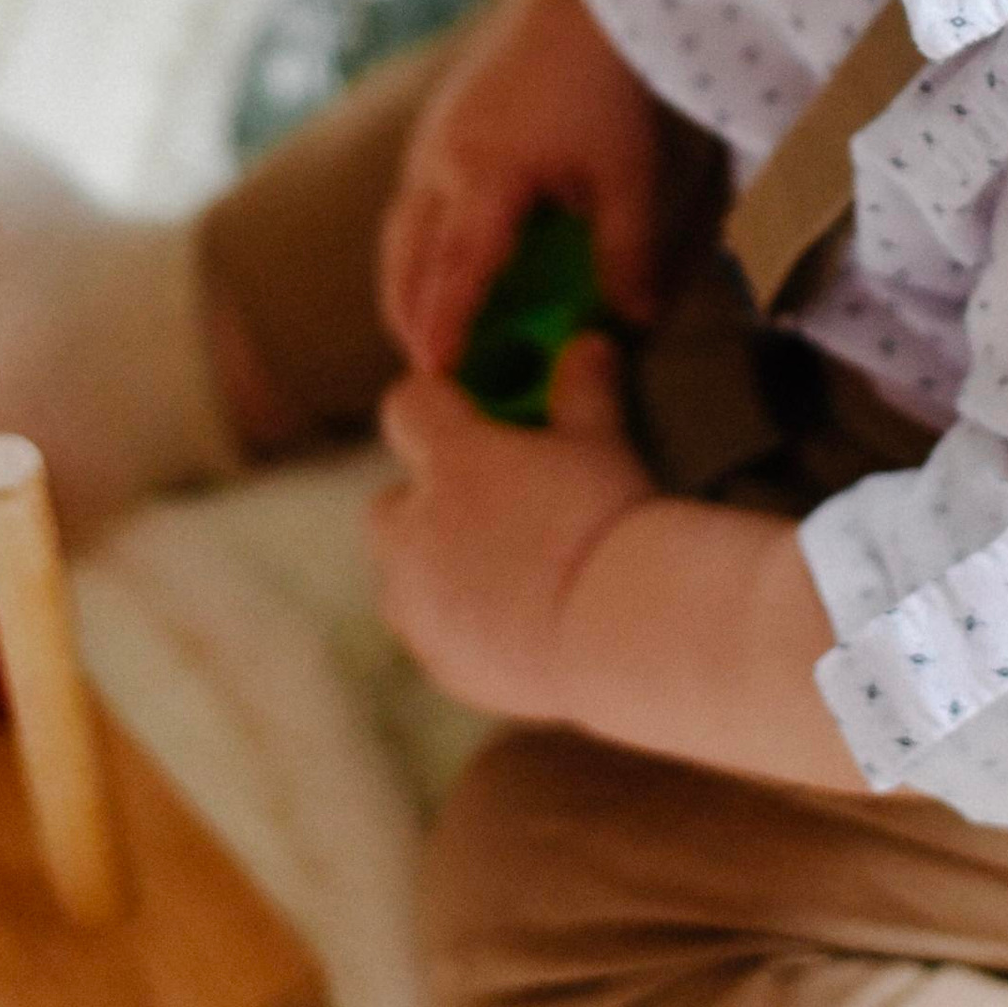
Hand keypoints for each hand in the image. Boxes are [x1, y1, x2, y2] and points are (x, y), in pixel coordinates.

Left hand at [368, 336, 655, 717]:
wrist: (617, 632)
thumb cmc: (607, 522)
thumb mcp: (603, 442)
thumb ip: (583, 390)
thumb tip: (587, 343)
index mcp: (449, 461)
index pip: (406, 406)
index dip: (435, 404)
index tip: (470, 411)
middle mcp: (413, 531)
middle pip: (390, 501)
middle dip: (426, 500)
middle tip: (494, 503)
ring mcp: (418, 604)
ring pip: (402, 575)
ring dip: (433, 566)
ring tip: (504, 572)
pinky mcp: (438, 663)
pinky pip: (430, 634)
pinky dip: (457, 624)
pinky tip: (516, 626)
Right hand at [377, 0, 660, 373]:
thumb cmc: (604, 82)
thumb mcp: (627, 173)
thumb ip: (627, 252)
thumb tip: (633, 322)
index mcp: (484, 178)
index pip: (453, 274)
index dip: (441, 330)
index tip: (432, 379)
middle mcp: (441, 163)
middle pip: (407, 259)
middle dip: (410, 319)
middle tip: (426, 373)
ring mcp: (432, 140)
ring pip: (401, 231)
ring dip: (407, 284)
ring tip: (425, 333)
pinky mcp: (439, 124)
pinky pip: (411, 201)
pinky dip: (416, 245)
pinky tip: (443, 264)